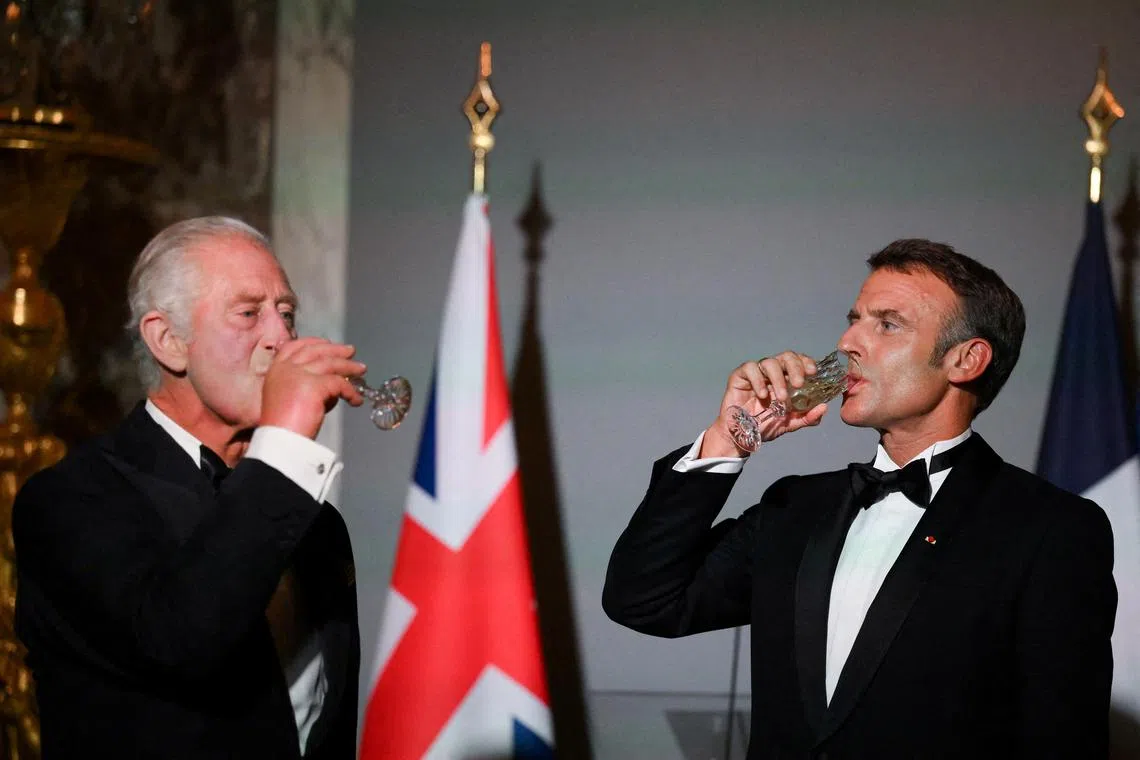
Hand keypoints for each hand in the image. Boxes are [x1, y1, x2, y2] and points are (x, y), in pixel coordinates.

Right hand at [259, 337, 366, 438]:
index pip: (295, 347)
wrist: (279, 442)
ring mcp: (299, 375)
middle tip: (351, 352)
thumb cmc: (283, 427)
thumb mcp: (286, 397)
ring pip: (330, 364)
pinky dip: (351, 392)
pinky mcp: (314, 385)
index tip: (327, 343)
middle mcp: (286, 368)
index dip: (313, 343)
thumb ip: (302, 385)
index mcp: (276, 370)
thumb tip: (330, 382)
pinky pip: (340, 384)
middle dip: (336, 350)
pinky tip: (356, 400)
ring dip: (349, 367)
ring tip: (361, 370)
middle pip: (315, 351)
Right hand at [700, 350, 827, 457]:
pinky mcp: (740, 376)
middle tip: (799, 384)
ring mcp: (756, 373)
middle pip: (786, 357)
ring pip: (769, 362)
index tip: (813, 372)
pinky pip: (750, 368)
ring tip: (781, 398)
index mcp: (786, 379)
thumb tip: (823, 408)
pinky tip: (762, 395)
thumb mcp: (790, 423)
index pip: (799, 362)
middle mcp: (773, 373)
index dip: (807, 362)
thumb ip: (807, 417)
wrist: (742, 435)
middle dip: (795, 367)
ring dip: (778, 379)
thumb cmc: (764, 425)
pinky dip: (758, 380)